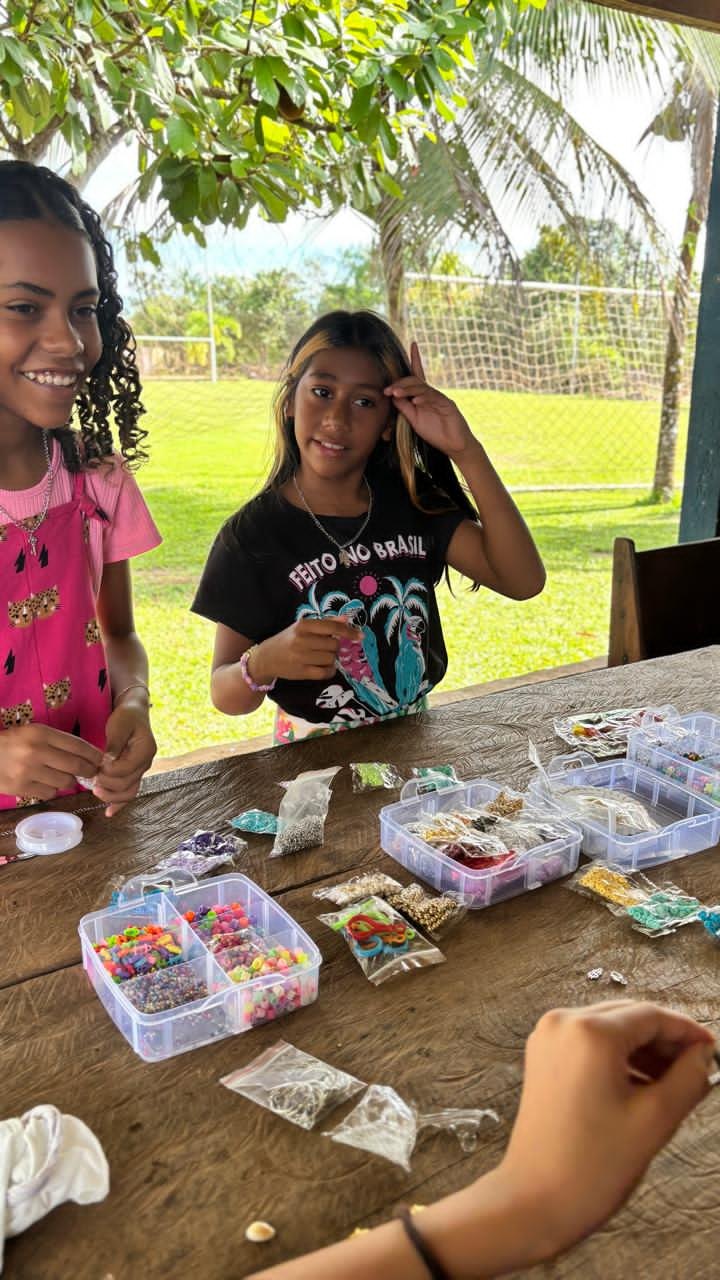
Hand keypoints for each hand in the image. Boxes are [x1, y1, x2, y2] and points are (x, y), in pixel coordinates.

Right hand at [0, 724, 102, 800]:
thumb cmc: (13, 743)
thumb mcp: (34, 732)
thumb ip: (58, 741)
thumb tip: (88, 754)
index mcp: (41, 733)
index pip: (78, 745)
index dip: (94, 755)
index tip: (102, 760)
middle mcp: (36, 751)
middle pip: (76, 765)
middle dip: (89, 771)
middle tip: (91, 773)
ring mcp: (29, 771)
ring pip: (65, 782)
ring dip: (69, 781)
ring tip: (63, 777)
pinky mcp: (22, 788)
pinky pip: (50, 793)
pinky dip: (52, 790)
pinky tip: (46, 783)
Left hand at [92, 703, 156, 816]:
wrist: (134, 713)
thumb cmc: (126, 716)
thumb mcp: (119, 725)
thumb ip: (114, 744)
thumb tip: (107, 762)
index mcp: (145, 750)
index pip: (126, 769)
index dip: (110, 771)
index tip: (97, 767)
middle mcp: (146, 763)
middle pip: (128, 784)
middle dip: (108, 785)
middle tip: (91, 780)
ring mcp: (141, 770)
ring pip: (129, 792)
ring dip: (112, 797)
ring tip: (96, 793)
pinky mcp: (133, 773)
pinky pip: (128, 791)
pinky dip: (119, 803)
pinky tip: (109, 812)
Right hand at [250, 617, 360, 682]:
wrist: (265, 658)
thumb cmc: (287, 640)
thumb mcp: (302, 627)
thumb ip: (324, 623)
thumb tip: (346, 619)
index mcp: (303, 625)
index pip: (331, 627)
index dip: (348, 632)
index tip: (360, 636)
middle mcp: (301, 640)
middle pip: (333, 645)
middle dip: (334, 647)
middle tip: (324, 648)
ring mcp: (301, 657)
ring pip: (331, 659)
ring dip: (331, 659)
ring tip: (320, 657)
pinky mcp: (301, 672)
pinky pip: (325, 672)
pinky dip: (328, 671)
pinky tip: (322, 668)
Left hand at [384, 341, 474, 459]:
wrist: (454, 446)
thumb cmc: (436, 433)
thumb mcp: (414, 421)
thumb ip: (404, 408)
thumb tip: (392, 396)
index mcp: (424, 396)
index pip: (417, 376)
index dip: (416, 359)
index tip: (413, 344)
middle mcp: (432, 394)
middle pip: (416, 381)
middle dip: (400, 383)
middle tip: (387, 390)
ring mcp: (441, 398)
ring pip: (422, 388)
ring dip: (407, 389)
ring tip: (395, 393)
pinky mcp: (448, 405)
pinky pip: (434, 398)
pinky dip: (423, 398)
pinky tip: (415, 401)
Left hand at [493, 1000, 714, 1260]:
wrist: (534, 1201)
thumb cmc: (592, 1166)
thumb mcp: (654, 1120)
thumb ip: (687, 1079)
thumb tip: (704, 1055)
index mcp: (590, 1032)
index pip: (652, 1016)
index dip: (687, 1031)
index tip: (712, 1049)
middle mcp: (563, 1023)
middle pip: (629, 1018)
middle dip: (666, 1041)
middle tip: (699, 1067)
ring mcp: (548, 1039)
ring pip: (610, 1030)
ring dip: (643, 1051)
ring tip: (674, 1084)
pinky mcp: (542, 1057)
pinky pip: (589, 1045)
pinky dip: (618, 1059)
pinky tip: (642, 1086)